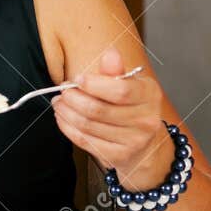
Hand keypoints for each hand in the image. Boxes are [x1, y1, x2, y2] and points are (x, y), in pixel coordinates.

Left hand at [51, 48, 170, 188]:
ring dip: (66, 113)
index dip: (94, 84)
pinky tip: (63, 118)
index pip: (121, 90)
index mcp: (150, 95)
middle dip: (73, 99)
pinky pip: (85, 141)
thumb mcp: (129, 85)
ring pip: (88, 125)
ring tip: (59, 103)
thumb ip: (116, 72)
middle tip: (63, 92)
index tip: (77, 79)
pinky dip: (68, 128)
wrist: (144, 143)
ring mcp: (134, 141)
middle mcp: (146, 120)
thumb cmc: (131, 108)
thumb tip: (110, 54)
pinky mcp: (119, 156)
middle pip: (99, 109)